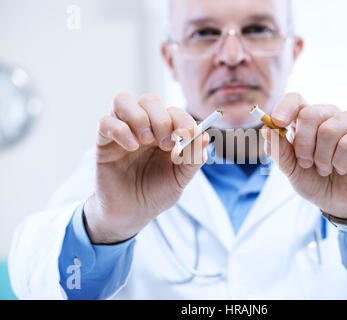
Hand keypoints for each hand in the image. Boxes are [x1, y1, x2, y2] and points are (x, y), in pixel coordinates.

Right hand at [84, 93, 208, 243]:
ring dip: (138, 117)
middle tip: (166, 144)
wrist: (132, 214)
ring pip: (123, 100)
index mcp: (165, 132)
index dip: (183, 119)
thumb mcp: (181, 178)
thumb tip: (206, 136)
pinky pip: (105, 122)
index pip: (174, 112)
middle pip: (149, 100)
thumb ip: (193, 158)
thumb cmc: (157, 193)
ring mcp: (123, 132)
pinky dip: (120, 130)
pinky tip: (131, 147)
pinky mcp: (104, 142)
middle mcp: (144, 127)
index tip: (187, 134)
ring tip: (145, 141)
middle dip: (161, 119)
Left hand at [262, 93, 346, 218]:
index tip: (278, 122)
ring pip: (328, 130)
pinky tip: (341, 169)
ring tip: (325, 169)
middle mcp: (327, 115)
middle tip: (306, 163)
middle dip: (303, 145)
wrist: (338, 201)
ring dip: (322, 158)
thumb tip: (266, 129)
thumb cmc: (313, 180)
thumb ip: (278, 150)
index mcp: (305, 119)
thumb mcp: (290, 169)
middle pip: (309, 114)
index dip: (285, 108)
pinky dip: (340, 163)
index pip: (294, 99)